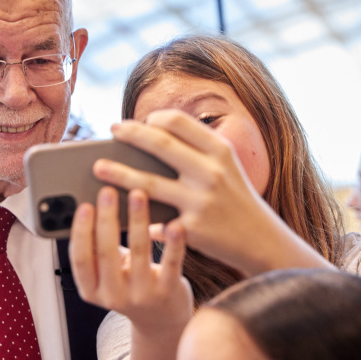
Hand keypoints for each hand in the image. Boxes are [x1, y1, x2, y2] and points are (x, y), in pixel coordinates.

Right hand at [69, 187, 192, 334]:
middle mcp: (114, 296)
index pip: (81, 259)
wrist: (161, 320)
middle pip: (107, 252)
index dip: (81, 232)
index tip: (85, 206)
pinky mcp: (168, 291)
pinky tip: (175, 224)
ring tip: (138, 193)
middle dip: (107, 218)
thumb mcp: (105, 274)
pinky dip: (173, 243)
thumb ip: (96, 250)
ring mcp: (142, 295)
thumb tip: (86, 207)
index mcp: (92, 290)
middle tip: (109, 191)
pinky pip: (170, 262)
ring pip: (139, 251)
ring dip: (137, 219)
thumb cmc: (129, 285)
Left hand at [96, 110, 331, 275]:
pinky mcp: (192, 229)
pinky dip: (135, 217)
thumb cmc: (236, 198)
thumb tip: (150, 133)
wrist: (262, 240)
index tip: (132, 122)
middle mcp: (211, 172)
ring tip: (98, 168)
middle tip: (110, 130)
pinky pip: (154, 220)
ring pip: (149, 183)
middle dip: (129, 135)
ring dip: (118, 173)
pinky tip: (116, 214)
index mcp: (219, 150)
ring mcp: (201, 201)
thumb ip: (196, 149)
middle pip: (160, 144)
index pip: (178, 121)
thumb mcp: (227, 166)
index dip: (150, 119)